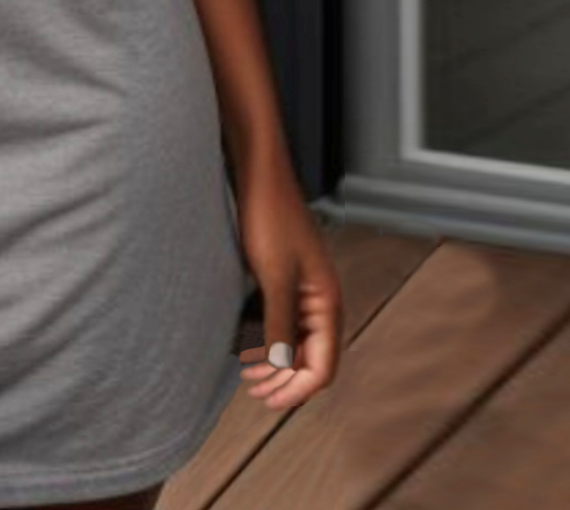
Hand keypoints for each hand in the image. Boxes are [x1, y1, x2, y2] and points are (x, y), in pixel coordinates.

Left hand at [233, 156, 344, 410]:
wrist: (257, 171)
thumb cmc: (268, 215)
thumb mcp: (273, 275)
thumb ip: (278, 324)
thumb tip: (280, 369)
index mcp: (326, 302)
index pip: (322, 367)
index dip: (295, 389)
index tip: (264, 398)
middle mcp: (319, 300)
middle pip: (309, 358)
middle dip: (282, 379)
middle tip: (251, 389)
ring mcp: (301, 288)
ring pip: (293, 340)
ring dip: (272, 360)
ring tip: (244, 370)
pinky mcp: (282, 276)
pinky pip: (279, 319)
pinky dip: (265, 336)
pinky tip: (243, 341)